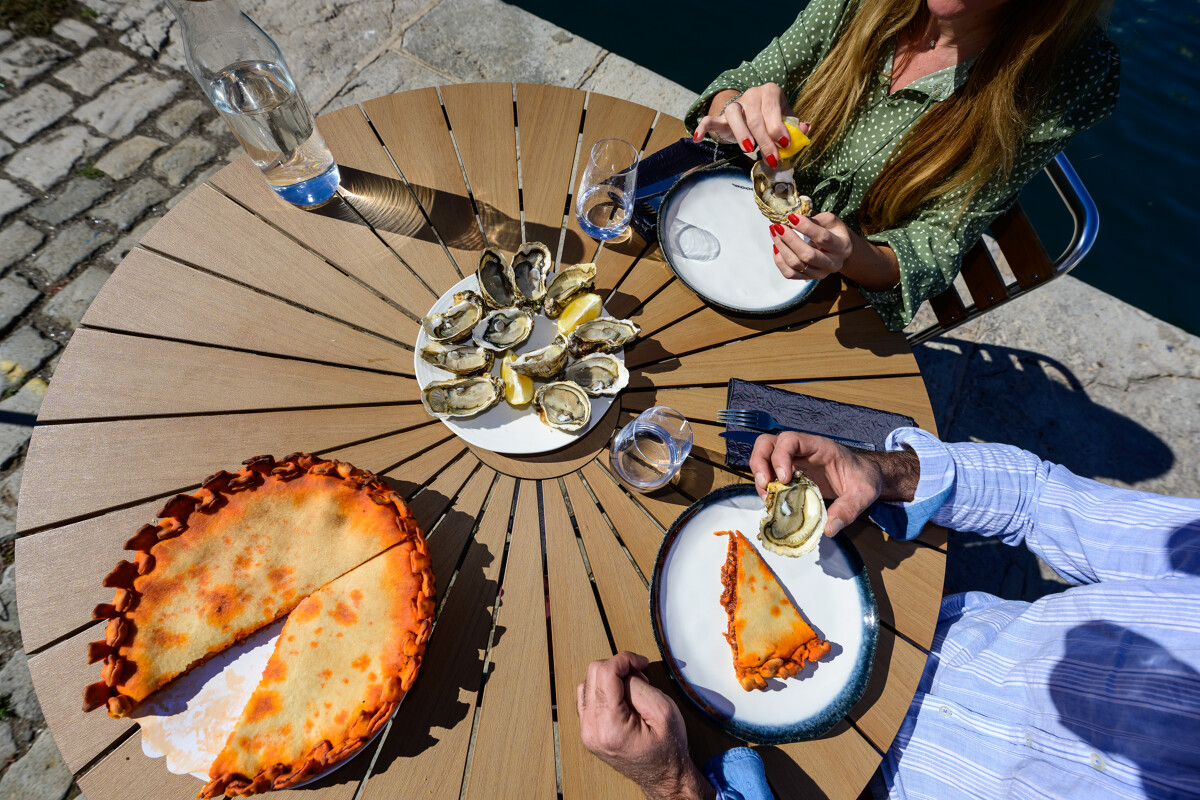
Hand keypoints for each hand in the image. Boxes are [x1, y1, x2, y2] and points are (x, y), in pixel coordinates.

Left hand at [578, 652, 714, 799]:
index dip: (624, 659)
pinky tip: (622, 697)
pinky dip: (604, 689)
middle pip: (593, 673)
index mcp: (609, 727)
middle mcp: (591, 730)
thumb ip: (639, 686)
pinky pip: (588, 696)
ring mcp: (587, 731)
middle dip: (618, 668)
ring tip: (633, 691)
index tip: (640, 663)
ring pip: (588, 682)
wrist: (663, 776)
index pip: (604, 673)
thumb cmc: (667, 749)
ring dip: (610, 678)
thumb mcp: (663, 711)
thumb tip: (624, 672)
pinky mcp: (588, 730)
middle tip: (640, 678)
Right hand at [693, 84, 808, 169]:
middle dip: (764, 140)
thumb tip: (805, 129)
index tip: (784, 144)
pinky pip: (710, 119)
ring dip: (742, 134)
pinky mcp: (722, 116)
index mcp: (770, 92)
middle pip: (755, 117)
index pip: (772, 110)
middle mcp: (752, 94)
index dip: (778, 128)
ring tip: (749, 149)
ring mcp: (736, 104)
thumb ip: (796, 125)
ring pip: (735, 116)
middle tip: (772, 158)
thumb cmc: (774, 117)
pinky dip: (703, 127)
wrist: (757, 111)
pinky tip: (698, 137)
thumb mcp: (788, 119)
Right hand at [749, 432, 886, 537]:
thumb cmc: (863, 479)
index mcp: (818, 447)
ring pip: (763, 456)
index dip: (781, 457)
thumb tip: (829, 528)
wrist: (864, 477)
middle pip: (767, 443)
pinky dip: (766, 487)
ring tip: (768, 497)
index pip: (790, 440)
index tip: (784, 479)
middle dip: (759, 463)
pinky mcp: (790, 472)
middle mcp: (801, 450)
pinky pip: (770, 473)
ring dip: (759, 476)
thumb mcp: (863, 494)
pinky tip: (774, 502)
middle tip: (766, 486)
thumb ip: (848, 509)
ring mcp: (793, 460)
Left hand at [770, 212, 853, 280]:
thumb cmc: (833, 232)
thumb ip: (815, 219)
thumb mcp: (831, 221)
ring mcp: (821, 273)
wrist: (839, 251)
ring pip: (796, 265)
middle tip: (778, 226)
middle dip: (789, 239)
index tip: (791, 217)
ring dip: (781, 247)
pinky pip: (790, 273)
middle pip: (807, 255)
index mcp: (842, 246)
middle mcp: (833, 263)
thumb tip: (793, 219)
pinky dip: (779, 260)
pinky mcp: (809, 279)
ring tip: (774, 233)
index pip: (823, 238)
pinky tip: (776, 247)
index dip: (805, 227)